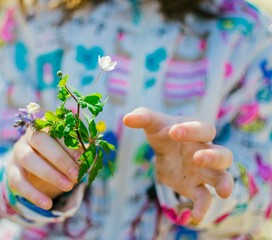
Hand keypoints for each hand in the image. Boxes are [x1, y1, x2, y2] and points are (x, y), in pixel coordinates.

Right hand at [7, 127, 81, 209]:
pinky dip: (33, 194)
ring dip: (49, 174)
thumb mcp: (69, 152)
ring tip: (68, 186)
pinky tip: (48, 204)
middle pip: (40, 140)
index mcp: (46, 126)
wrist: (36, 169)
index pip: (56, 129)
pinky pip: (18, 181)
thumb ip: (79, 153)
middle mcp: (29, 136)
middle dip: (60, 158)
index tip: (82, 159)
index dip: (69, 144)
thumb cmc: (58, 156)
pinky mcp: (11, 170)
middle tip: (76, 174)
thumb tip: (91, 158)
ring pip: (27, 158)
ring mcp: (17, 152)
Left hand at [123, 107, 233, 221]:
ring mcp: (204, 171)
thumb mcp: (152, 123)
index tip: (172, 132)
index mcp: (198, 130)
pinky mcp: (195, 187)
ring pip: (222, 177)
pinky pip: (204, 198)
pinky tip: (194, 216)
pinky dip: (202, 207)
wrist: (165, 150)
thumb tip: (126, 118)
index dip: (191, 130)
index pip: (203, 128)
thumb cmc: (163, 132)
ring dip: (223, 183)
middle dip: (213, 157)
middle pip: (223, 154)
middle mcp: (206, 150)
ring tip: (223, 192)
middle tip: (198, 158)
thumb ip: (142, 117)